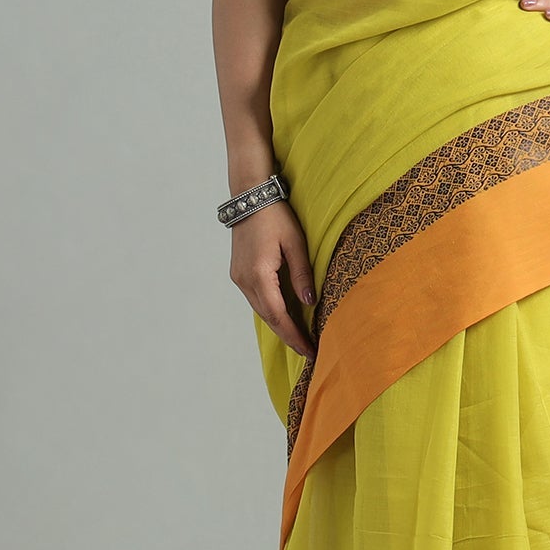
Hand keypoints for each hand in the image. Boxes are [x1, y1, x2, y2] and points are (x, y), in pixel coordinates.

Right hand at [229, 199, 315, 357]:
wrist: (250, 197)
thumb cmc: (275, 216)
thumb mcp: (296, 243)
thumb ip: (302, 275)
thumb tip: (309, 303)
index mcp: (259, 275)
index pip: (278, 315)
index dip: (294, 336)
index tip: (310, 351)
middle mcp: (244, 281)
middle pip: (268, 318)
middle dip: (288, 336)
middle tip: (309, 351)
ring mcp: (239, 278)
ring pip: (261, 310)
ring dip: (280, 325)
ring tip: (300, 338)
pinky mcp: (239, 273)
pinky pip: (257, 299)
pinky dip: (271, 311)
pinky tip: (285, 316)